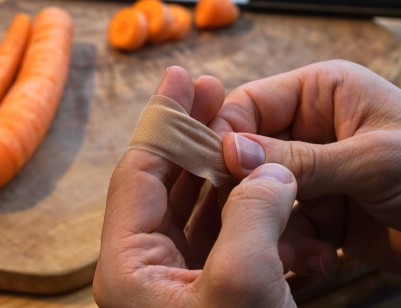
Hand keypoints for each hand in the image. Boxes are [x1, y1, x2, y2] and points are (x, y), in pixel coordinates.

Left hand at [93, 67, 297, 306]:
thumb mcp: (242, 284)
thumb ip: (251, 216)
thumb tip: (270, 171)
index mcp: (130, 266)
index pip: (138, 174)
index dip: (164, 122)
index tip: (182, 79)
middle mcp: (147, 267)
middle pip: (165, 183)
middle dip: (192, 135)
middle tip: (212, 93)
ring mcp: (180, 277)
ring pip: (197, 205)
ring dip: (224, 169)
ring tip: (246, 134)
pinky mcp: (212, 288)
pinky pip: (224, 232)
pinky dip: (246, 207)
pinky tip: (269, 188)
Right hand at [211, 60, 400, 278]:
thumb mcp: (373, 161)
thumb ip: (301, 160)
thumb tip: (230, 152)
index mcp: (320, 94)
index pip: (249, 105)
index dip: (225, 135)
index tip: (215, 172)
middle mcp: (308, 129)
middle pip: (248, 155)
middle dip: (248, 192)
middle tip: (250, 222)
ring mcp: (312, 173)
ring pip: (260, 197)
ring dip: (273, 228)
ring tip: (300, 251)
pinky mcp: (319, 211)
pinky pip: (283, 227)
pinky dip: (294, 247)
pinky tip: (319, 260)